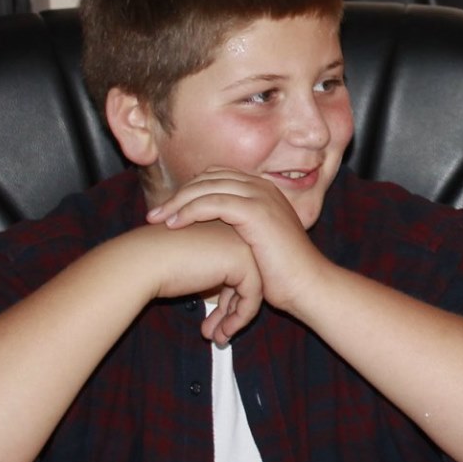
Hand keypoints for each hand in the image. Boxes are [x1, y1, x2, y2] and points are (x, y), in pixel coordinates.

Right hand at [128, 219, 263, 343]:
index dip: (226, 299)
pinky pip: (252, 296)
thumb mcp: (191, 268)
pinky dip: (240, 318)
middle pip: (244, 279)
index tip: (212, 322)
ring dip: (235, 318)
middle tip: (217, 334)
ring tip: (218, 338)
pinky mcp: (243, 260)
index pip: (234, 270)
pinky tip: (222, 333)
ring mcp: (242, 244)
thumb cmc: (157, 264)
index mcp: (223, 228)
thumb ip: (211, 277)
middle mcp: (236, 232)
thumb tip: (227, 306)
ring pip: (252, 289)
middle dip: (231, 311)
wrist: (145, 261)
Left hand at [145, 169, 327, 309]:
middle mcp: (262, 187)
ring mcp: (260, 196)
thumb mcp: (255, 244)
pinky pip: (213, 202)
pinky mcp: (256, 211)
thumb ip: (236, 231)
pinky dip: (189, 210)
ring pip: (207, 187)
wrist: (308, 285)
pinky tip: (174, 224)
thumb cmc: (282, 273)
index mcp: (263, 190)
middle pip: (208, 177)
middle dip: (178, 194)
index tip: (168, 210)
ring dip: (178, 202)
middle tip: (154, 214)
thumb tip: (207, 235)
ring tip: (158, 220)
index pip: (216, 176)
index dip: (190, 190)